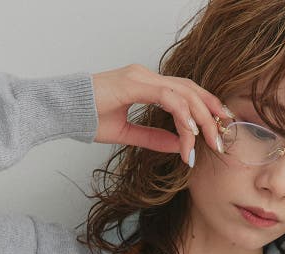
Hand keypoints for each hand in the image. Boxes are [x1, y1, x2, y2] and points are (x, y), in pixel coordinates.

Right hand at [90, 64, 230, 166]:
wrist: (61, 111)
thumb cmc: (87, 118)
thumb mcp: (127, 134)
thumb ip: (153, 138)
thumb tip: (178, 146)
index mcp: (146, 84)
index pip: (185, 93)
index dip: (205, 110)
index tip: (218, 132)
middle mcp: (146, 77)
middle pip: (191, 91)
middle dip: (212, 115)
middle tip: (223, 140)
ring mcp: (140, 77)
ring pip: (184, 94)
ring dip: (201, 119)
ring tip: (210, 142)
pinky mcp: (133, 84)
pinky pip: (168, 97)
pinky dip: (183, 114)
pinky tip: (191, 132)